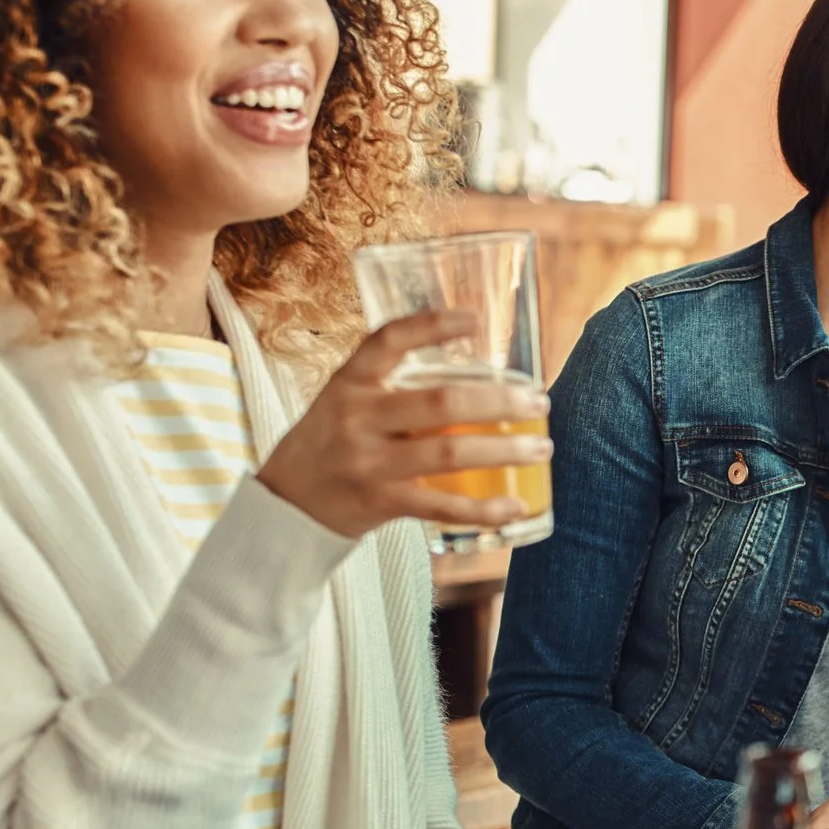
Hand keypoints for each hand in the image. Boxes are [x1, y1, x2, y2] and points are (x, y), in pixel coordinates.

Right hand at [256, 310, 552, 539]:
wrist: (286, 504)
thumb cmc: (331, 443)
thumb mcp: (346, 400)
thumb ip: (393, 385)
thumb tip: (474, 375)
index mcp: (350, 382)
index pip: (388, 340)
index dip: (432, 325)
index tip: (475, 319)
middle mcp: (358, 417)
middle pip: (441, 403)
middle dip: (499, 402)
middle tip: (539, 402)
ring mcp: (369, 462)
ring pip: (450, 452)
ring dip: (505, 450)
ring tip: (541, 447)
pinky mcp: (381, 502)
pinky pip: (442, 506)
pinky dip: (483, 509)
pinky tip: (516, 505)